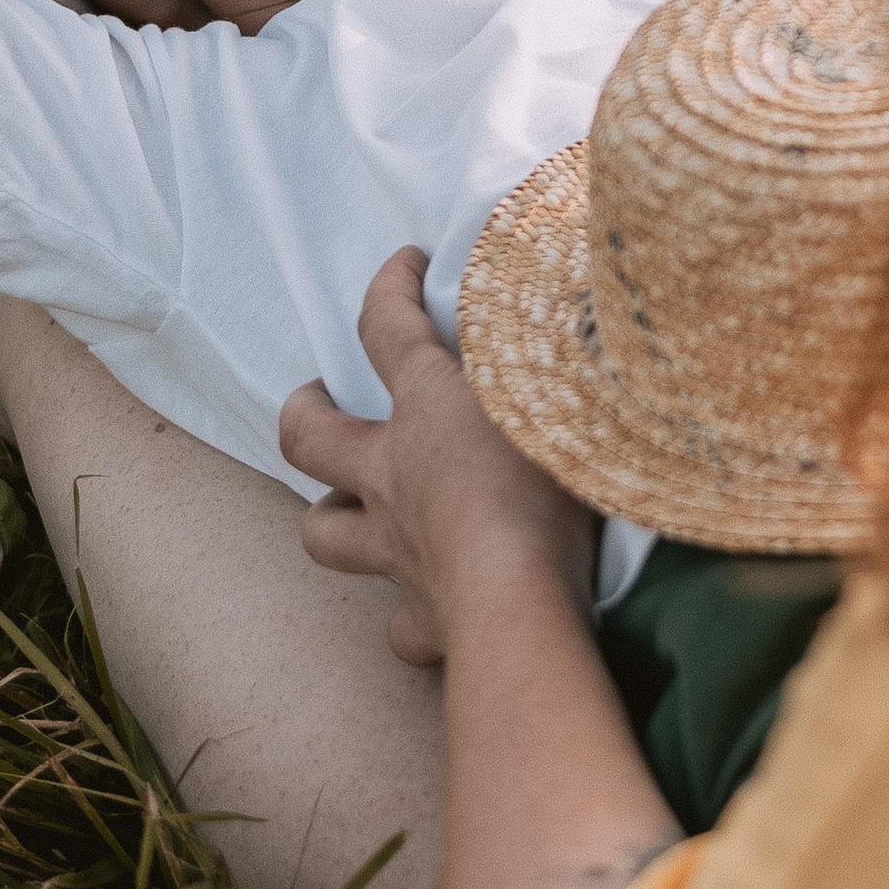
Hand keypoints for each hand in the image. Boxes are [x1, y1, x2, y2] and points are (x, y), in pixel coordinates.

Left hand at [280, 248, 598, 666]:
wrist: (525, 605)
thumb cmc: (553, 490)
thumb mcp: (570, 392)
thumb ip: (568, 347)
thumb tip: (582, 296)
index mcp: (427, 410)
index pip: (386, 327)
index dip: (389, 286)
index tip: (406, 262)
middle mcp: (393, 477)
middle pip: (307, 434)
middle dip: (306, 412)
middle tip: (325, 402)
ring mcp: (397, 550)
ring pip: (323, 533)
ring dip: (333, 517)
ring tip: (357, 506)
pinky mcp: (425, 619)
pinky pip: (400, 625)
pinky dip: (409, 614)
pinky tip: (434, 605)